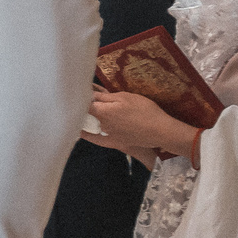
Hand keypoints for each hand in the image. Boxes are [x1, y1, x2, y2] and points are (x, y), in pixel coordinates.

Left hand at [81, 88, 197, 162]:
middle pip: (86, 116)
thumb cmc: (144, 110)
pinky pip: (97, 138)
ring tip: (84, 113)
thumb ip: (104, 97)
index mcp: (102, 112)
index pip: (83, 105)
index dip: (80, 99)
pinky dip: (89, 134)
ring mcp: (106, 135)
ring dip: (86, 120)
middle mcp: (100, 125)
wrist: (160, 130)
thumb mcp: (125, 97)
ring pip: (90, 127)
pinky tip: (83, 132)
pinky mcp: (114, 142)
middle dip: (83, 109)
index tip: (77, 94)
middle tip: (82, 102)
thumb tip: (89, 94)